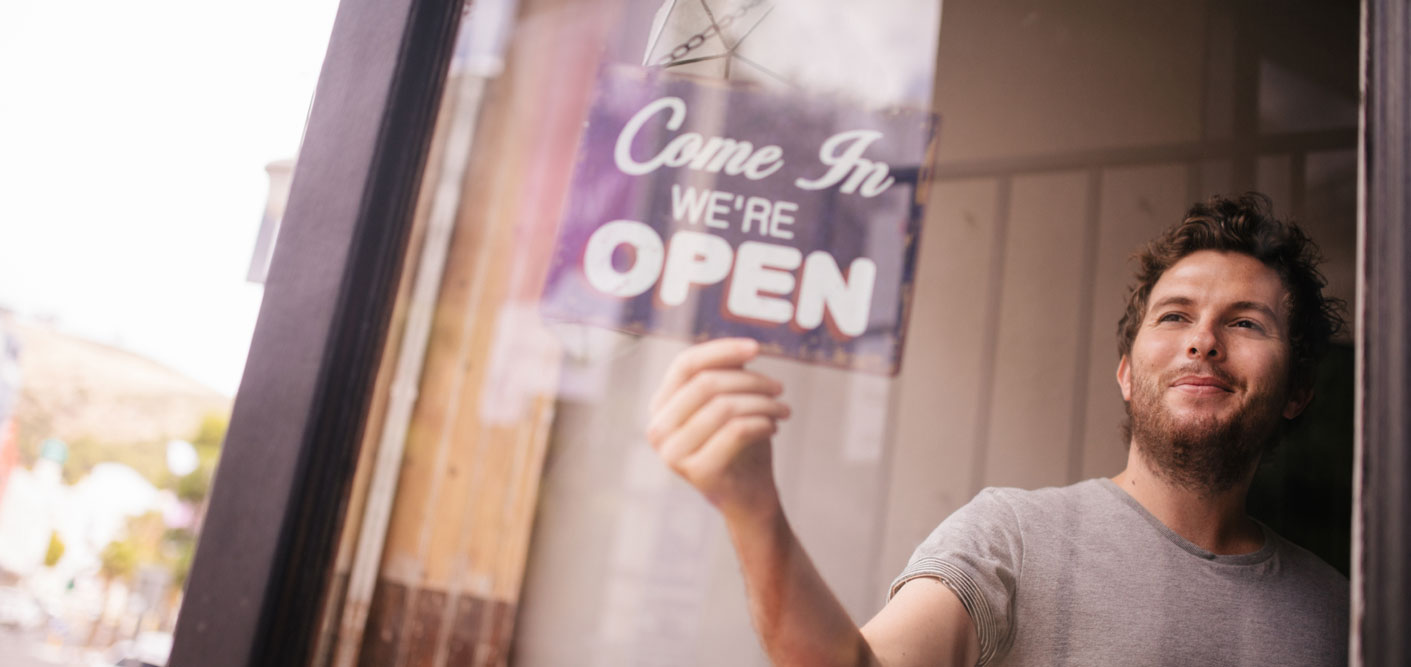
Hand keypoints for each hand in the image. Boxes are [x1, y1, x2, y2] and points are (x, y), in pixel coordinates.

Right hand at [646, 338, 790, 519]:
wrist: (748, 496)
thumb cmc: (740, 443)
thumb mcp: (732, 401)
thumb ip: (728, 374)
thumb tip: (742, 350)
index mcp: (660, 406)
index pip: (685, 364)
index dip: (721, 350)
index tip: (756, 348)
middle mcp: (658, 429)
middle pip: (706, 383)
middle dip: (750, 381)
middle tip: (779, 388)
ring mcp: (673, 453)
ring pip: (724, 407)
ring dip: (762, 403)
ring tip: (782, 409)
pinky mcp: (697, 471)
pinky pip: (736, 431)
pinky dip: (762, 423)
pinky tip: (774, 427)